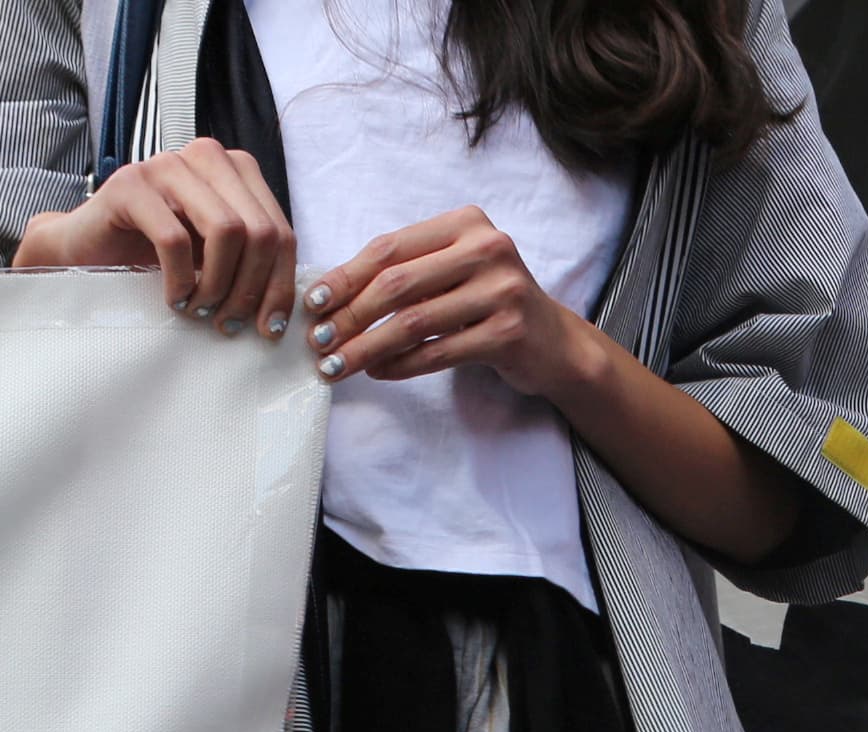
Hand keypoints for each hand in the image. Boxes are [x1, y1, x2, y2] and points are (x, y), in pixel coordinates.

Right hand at [17, 142, 295, 336]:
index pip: (280, 231)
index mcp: (234, 170)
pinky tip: (173, 299)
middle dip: (250, 290)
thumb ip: (251, 262)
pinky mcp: (130, 184)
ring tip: (200, 312)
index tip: (268, 327)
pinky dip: (180, 281)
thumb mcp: (214, 258)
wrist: (84, 250)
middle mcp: (205, 157)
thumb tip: (294, 305)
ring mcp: (166, 165)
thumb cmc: (154, 257)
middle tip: (228, 323)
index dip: (280, 285)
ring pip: (226, 231)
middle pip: (260, 231)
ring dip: (218, 286)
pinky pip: (175, 240)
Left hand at [306, 207, 589, 401]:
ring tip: (337, 365)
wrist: (555, 344)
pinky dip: (400, 365)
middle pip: (398, 283)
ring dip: (367, 347)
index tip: (312, 304)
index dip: (345, 276)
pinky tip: (377, 372)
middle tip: (319, 341)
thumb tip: (330, 295)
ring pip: (414, 322)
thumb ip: (407, 271)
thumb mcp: (454, 271)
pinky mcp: (508, 333)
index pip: (390, 247)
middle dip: (350, 315)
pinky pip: (438, 352)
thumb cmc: (490, 304)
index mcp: (466, 223)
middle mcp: (488, 248)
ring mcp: (502, 290)